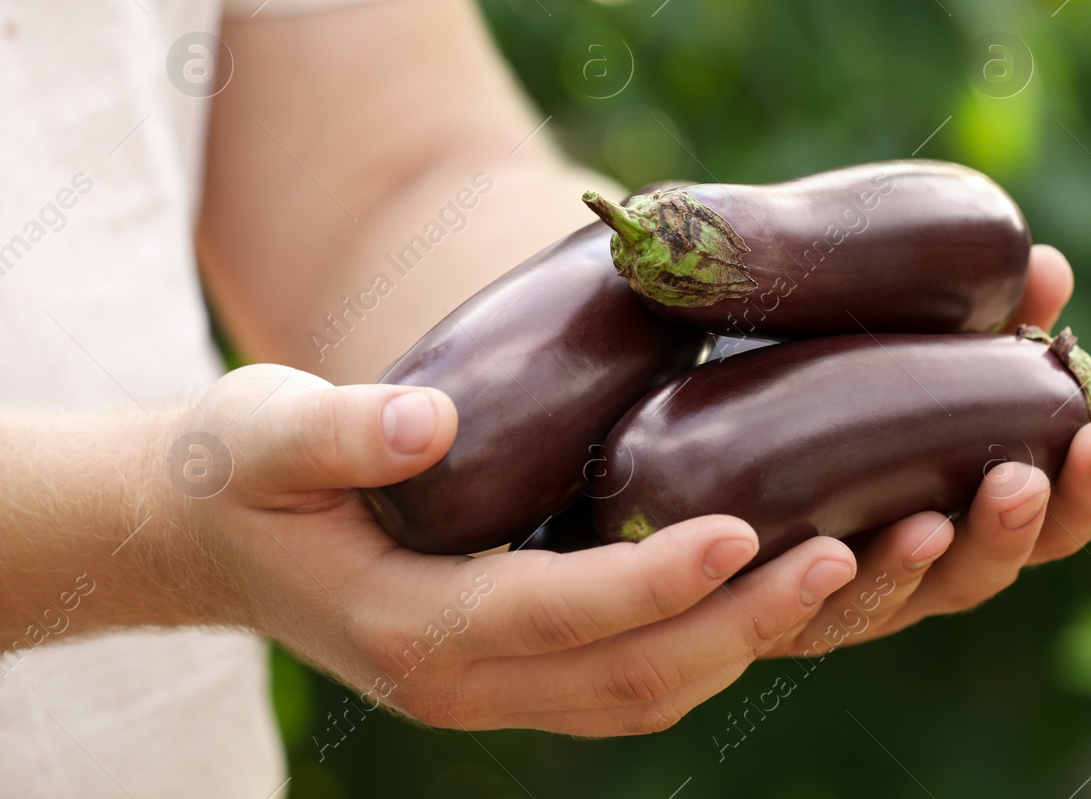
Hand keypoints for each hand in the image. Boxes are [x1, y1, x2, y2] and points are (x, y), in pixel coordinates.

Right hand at [155, 365, 856, 735]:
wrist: (212, 537)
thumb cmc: (241, 471)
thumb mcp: (263, 431)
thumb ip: (336, 431)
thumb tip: (427, 421)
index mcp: (411, 628)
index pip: (555, 613)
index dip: (651, 579)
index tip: (742, 529)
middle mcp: (467, 682)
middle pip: (633, 676)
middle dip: (746, 623)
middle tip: (849, 552)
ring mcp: (503, 688)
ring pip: (652, 691)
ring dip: (756, 639)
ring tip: (857, 565)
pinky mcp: (528, 667)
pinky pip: (641, 675)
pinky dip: (720, 640)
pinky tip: (783, 578)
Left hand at [762, 244, 1090, 654]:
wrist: (675, 433)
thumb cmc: (801, 381)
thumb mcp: (883, 337)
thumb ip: (971, 315)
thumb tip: (1049, 267)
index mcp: (960, 506)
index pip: (1047, 520)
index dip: (1088, 492)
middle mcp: (908, 561)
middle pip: (985, 574)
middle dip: (1015, 533)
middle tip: (1022, 482)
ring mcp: (836, 592)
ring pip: (895, 603)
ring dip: (920, 566)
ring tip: (934, 523)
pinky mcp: (756, 607)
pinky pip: (794, 614)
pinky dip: (820, 590)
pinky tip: (834, 555)